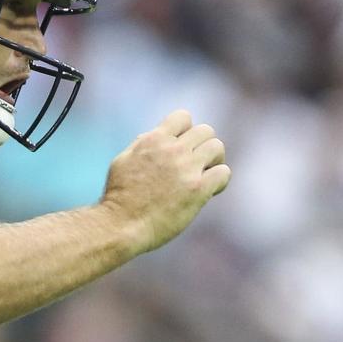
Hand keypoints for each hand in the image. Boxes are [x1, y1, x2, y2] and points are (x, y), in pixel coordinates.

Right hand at [99, 109, 230, 254]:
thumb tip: (154, 136)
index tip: (182, 148)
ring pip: (217, 147)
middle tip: (198, 164)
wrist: (121, 224)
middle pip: (206, 131)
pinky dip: (220, 180)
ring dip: (215, 160)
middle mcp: (172, 150)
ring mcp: (186, 169)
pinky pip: (223, 173)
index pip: (183, 117)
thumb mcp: (123, 160)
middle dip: (203, 146)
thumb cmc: (119, 197)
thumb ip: (142, 145)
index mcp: (153, 140)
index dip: (186, 131)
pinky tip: (210, 191)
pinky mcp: (197, 189)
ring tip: (205, 176)